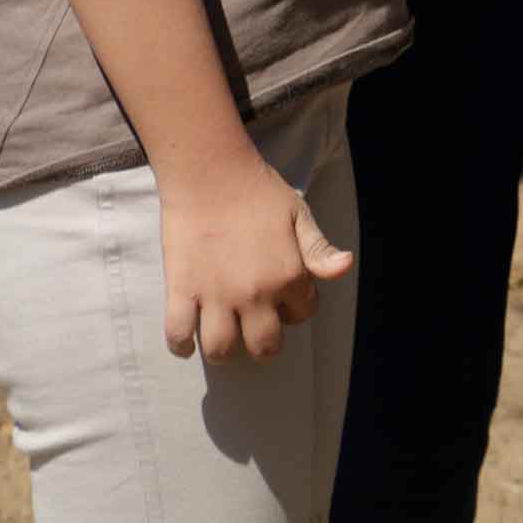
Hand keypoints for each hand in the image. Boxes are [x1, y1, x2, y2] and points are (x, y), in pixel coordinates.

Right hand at [159, 148, 351, 362]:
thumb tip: (344, 268)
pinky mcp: (182, 291)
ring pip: (221, 350)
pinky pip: (178, 335)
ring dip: (225, 347)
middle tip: (256, 323)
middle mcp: (254, 294)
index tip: (285, 294)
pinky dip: (182, 344)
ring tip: (225, 330)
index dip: (297, 306)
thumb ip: (319, 248)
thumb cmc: (258, 190)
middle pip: (264, 347)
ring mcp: (216, 295)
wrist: (210, 172)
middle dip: (264, 341)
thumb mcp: (298, 214)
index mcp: (288, 275)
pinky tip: (190, 335)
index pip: (302, 314)